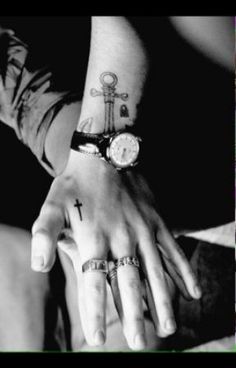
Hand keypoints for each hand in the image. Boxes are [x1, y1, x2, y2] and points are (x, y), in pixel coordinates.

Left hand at [31, 151, 201, 349]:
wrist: (105, 156)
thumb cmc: (76, 185)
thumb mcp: (52, 205)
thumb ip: (44, 234)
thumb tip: (39, 265)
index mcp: (94, 237)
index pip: (94, 282)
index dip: (95, 312)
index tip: (97, 339)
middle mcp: (122, 238)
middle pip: (129, 283)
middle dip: (133, 316)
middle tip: (139, 344)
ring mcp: (143, 231)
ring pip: (155, 272)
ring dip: (162, 302)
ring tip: (167, 328)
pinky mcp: (157, 223)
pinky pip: (173, 251)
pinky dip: (184, 272)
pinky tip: (193, 292)